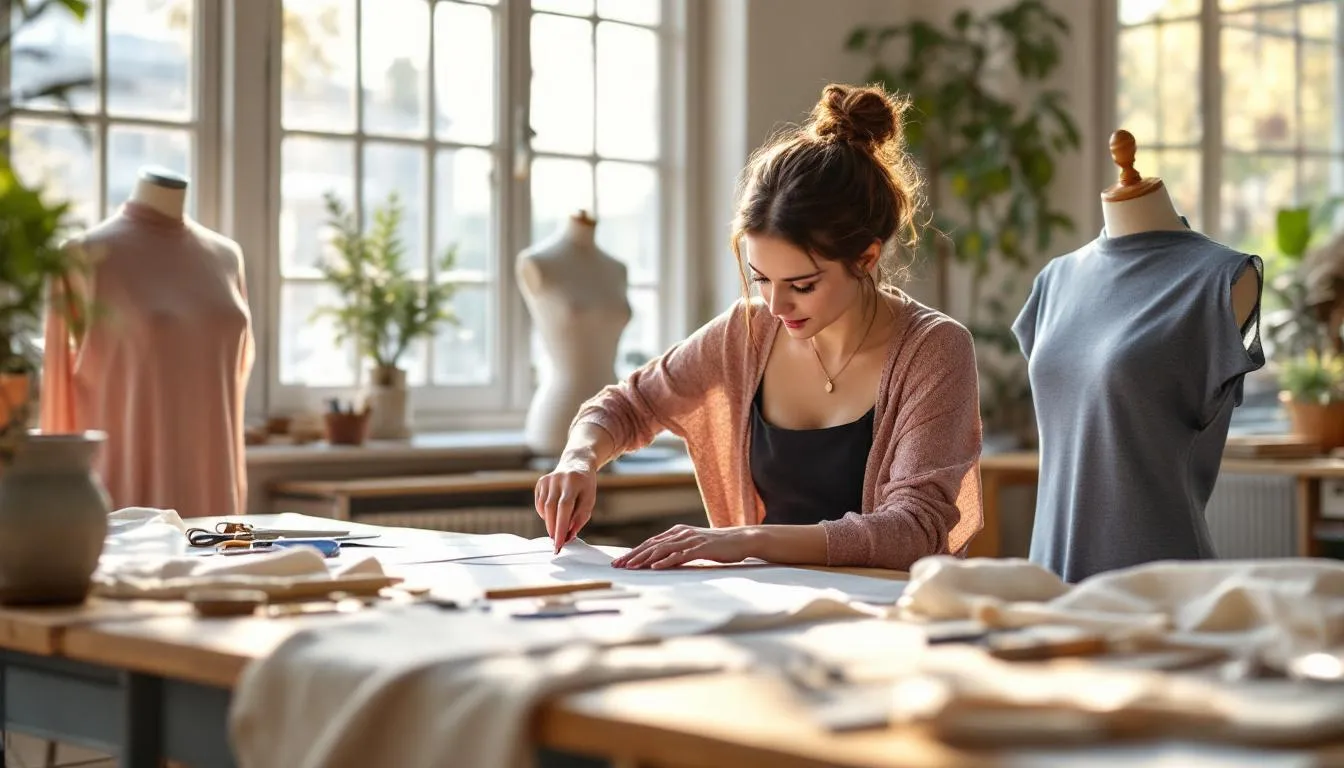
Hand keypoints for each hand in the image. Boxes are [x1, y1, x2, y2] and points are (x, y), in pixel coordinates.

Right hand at [534, 458, 597, 552]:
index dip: (561, 526)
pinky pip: (540, 504)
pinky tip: (554, 515)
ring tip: (558, 528)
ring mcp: (547, 479)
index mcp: (573, 482)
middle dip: (553, 528)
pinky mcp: (540, 482)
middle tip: (557, 542)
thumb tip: (568, 537)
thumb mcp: (589, 500)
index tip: (559, 544)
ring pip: (544, 507)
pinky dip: (545, 514)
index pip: (564, 507)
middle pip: (551, 508)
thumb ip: (580, 519)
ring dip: (550, 522)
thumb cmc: (585, 486)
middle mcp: (558, 478)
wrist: (576, 463)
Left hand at [611, 525, 757, 569]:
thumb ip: (678, 550)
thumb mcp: (694, 546)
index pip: (650, 543)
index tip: (620, 562)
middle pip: (651, 545)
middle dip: (633, 556)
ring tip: (631, 567)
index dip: (634, 552)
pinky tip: (655, 567)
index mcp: (677, 532)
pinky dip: (665, 561)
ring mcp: (690, 540)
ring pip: (662, 549)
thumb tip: (662, 560)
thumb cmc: (718, 545)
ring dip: (644, 559)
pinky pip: (680, 555)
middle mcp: (681, 534)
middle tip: (618, 566)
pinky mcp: (700, 548)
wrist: (741, 539)